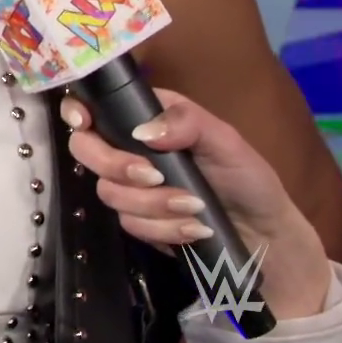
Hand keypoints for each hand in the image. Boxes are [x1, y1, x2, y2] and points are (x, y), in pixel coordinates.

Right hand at [63, 87, 334, 318]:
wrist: (264, 237)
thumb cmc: (248, 179)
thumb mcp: (227, 140)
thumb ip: (187, 123)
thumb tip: (143, 130)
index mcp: (148, 118)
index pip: (95, 105)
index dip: (77, 111)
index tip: (85, 125)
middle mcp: (130, 148)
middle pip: (86, 149)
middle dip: (117, 166)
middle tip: (154, 176)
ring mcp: (131, 186)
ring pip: (109, 192)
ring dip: (154, 204)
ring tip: (195, 209)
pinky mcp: (137, 220)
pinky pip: (129, 223)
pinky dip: (163, 228)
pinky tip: (192, 230)